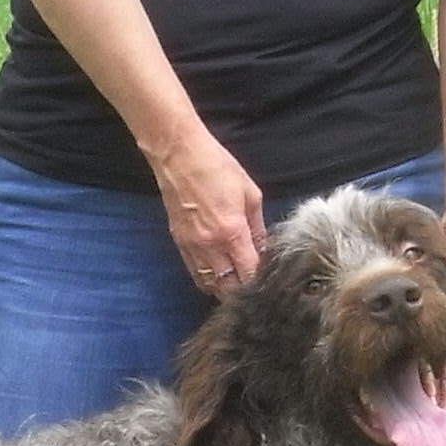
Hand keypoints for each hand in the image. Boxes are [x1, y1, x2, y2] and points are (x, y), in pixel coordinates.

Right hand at [153, 133, 267, 297]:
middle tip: (254, 285)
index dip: (260, 282)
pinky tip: (219, 273)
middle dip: (243, 290)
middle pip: (228, 288)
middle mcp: (210, 246)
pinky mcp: (179, 243)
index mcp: (232, 232)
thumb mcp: (250, 193)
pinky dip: (208, 279)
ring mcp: (191, 247)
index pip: (248, 274)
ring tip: (237, 283)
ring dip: (225, 288)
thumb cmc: (217, 167)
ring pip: (209, 285)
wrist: (178, 155)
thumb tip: (263, 250)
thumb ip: (258, 227)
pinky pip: (195, 273)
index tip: (268, 281)